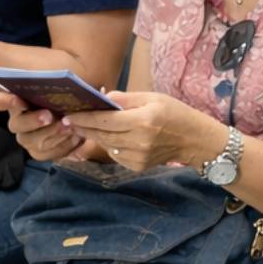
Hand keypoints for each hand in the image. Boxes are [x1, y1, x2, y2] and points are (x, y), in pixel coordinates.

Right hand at [0, 91, 89, 162]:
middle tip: (50, 116)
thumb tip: (60, 73)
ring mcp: (26, 139)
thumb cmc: (63, 100)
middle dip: (34, 120)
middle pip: (18, 124)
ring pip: (34, 141)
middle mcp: (17, 122)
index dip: (6, 101)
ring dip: (53, 134)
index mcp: (17, 102)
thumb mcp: (61, 90)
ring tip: (69, 127)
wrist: (75, 121)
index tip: (16, 99)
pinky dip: (63, 145)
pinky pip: (47, 154)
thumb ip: (53, 85)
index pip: (2, 101)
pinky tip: (75, 137)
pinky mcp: (38, 153)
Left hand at [62, 92, 225, 171]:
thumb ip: (125, 99)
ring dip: (93, 137)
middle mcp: (140, 141)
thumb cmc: (175, 113)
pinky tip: (108, 137)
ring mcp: (139, 156)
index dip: (85, 118)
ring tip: (83, 128)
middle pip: (102, 135)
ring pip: (106, 146)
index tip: (69, 115)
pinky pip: (116, 155)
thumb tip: (102, 98)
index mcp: (144, 120)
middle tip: (69, 122)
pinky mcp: (138, 166)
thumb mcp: (152, 97)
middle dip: (84, 128)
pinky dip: (109, 145)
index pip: (106, 120)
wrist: (194, 140)